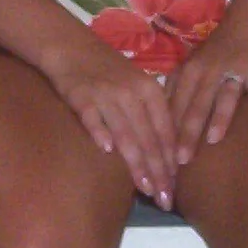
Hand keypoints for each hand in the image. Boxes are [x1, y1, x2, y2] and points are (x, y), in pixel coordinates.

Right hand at [43, 39, 179, 210]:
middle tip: (165, 200)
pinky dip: (100, 132)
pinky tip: (107, 151)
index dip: (171, 162)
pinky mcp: (82, 96)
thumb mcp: (137, 87)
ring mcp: (107, 94)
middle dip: (159, 172)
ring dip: (136, 163)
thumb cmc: (110, 71)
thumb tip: (167, 155)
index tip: (175, 188)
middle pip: (148, 138)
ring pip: (126, 133)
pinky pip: (93, 117)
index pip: (165, 131)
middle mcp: (132, 93)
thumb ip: (151, 116)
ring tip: (146, 188)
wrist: (72, 47)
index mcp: (150, 90)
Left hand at [166, 14, 247, 165]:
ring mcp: (239, 66)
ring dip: (219, 115)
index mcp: (193, 71)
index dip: (169, 130)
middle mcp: (212, 69)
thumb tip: (157, 118)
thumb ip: (178, 88)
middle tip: (181, 160)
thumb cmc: (221, 50)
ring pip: (227, 94)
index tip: (163, 157)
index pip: (177, 104)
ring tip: (213, 138)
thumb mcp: (194, 64)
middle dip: (188, 132)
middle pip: (198, 104)